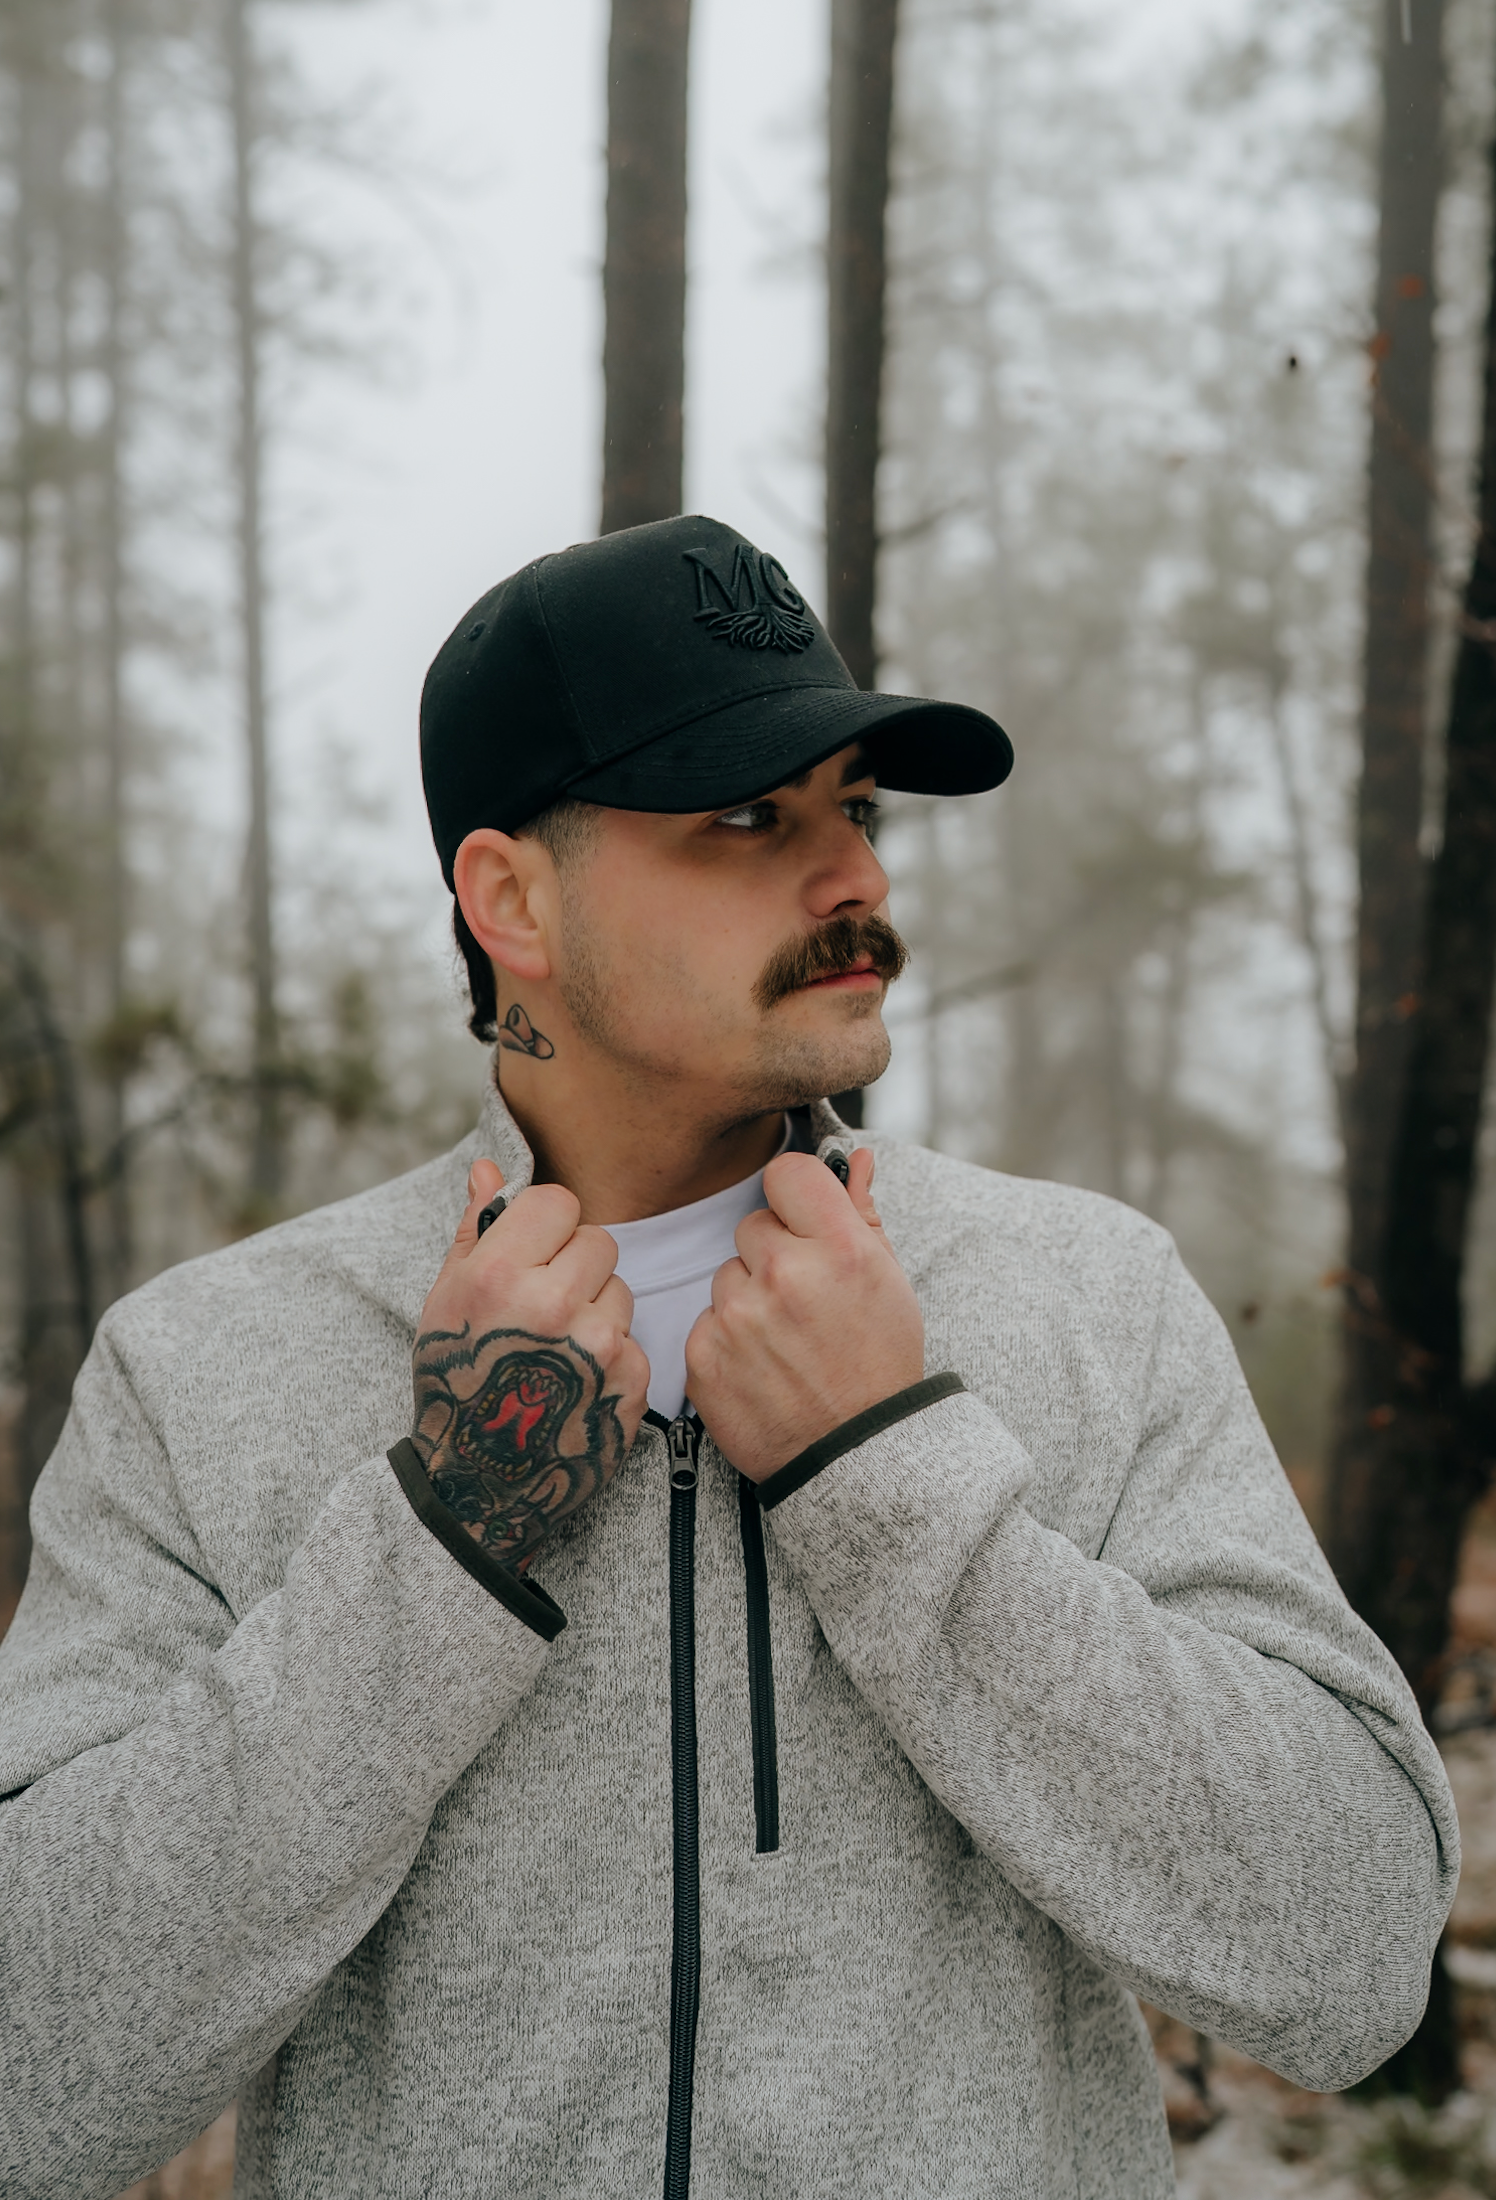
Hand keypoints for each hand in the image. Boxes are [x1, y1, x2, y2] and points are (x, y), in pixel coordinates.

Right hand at [410, 1160, 649, 1569]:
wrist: (479, 1484)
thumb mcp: (447, 1302)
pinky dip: (612, 1358)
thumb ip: (476, 1229)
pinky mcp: (632, 1383)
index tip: (532, 1257)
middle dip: (575, 1267)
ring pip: (621, 1290)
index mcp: (501, 1275)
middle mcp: (554, 1305)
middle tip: (544, 1312)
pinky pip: (635, 1340)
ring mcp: (599, 1346)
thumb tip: (489, 1167)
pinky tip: (575, 1384)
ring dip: (597, 1312)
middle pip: (599, 1241)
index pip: (560, 1202)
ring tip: (556, 1354)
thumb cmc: (455, 1383)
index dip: (546, 1228)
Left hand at [684, 1148, 923, 1481]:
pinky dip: (727, 1342)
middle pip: (751, 1226)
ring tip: (787, 1342)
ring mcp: (738, 1318)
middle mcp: (784, 1276)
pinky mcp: (703, 1357)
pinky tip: (763, 1368)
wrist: (857, 1455)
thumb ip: (861, 1214)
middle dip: (774, 1256)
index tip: (803, 1223)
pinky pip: (706, 1322)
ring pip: (726, 1277)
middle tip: (805, 1302)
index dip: (795, 1198)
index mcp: (838, 1248)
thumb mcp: (888, 1282)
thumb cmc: (879, 1363)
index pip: (787, 1173)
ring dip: (749, 1301)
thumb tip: (852, 1160)